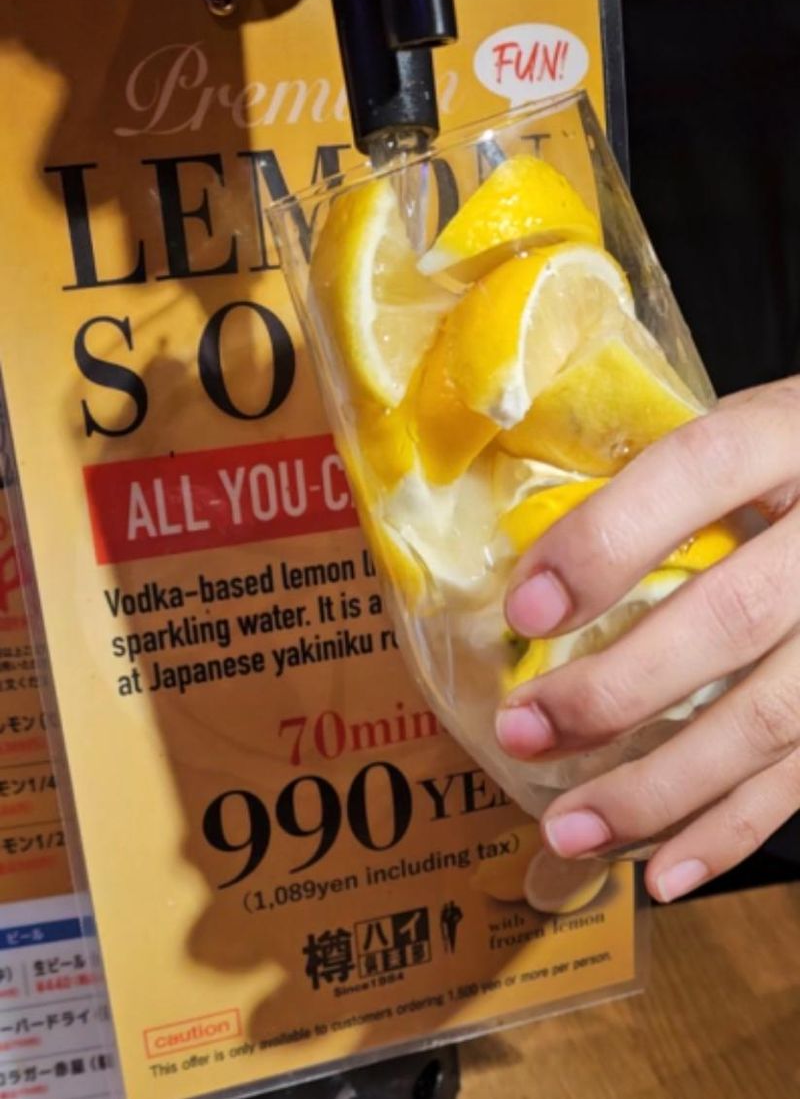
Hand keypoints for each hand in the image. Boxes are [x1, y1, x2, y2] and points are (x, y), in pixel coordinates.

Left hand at [495, 379, 799, 900]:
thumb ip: (658, 470)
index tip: (526, 611)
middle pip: (731, 617)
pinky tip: (664, 870)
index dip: (608, 543)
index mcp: (788, 434)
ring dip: (662, 787)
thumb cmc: (795, 452)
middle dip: (616, 690)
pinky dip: (734, 831)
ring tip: (570, 828)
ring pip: (772, 717)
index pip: (695, 474)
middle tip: (522, 731)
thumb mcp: (745, 422)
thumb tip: (519, 547)